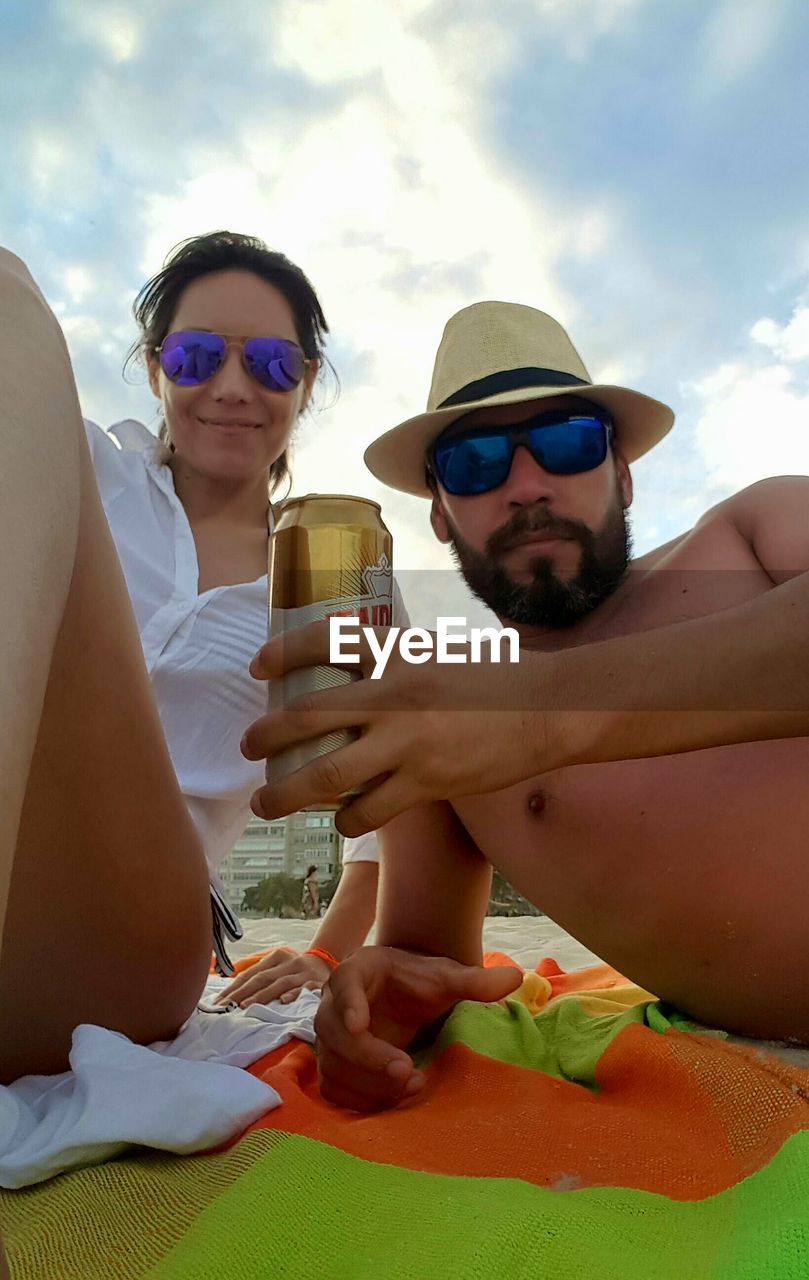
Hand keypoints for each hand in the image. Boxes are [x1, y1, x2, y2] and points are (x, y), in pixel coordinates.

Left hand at [216, 947, 331, 1007]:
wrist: (329, 964)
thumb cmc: (296, 970)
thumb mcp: (279, 965)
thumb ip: (259, 973)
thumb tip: (230, 988)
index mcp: (277, 956)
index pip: (251, 973)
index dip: (234, 987)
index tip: (218, 1001)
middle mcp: (289, 962)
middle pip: (262, 977)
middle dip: (242, 993)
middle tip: (226, 1006)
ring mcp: (303, 972)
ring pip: (279, 983)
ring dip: (262, 996)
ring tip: (245, 1006)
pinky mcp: (317, 983)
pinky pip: (304, 989)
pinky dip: (293, 994)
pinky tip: (283, 1002)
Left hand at [241, 620, 572, 835]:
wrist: (544, 710)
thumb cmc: (492, 678)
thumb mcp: (435, 652)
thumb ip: (393, 663)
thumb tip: (352, 679)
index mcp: (396, 652)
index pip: (325, 640)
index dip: (283, 652)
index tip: (259, 666)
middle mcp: (392, 694)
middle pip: (307, 717)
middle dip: (266, 736)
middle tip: (248, 746)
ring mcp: (406, 742)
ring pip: (326, 776)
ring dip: (287, 794)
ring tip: (268, 803)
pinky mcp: (425, 782)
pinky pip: (368, 810)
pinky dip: (347, 819)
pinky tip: (342, 820)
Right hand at [314, 946, 521, 1110]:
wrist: (404, 999)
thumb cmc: (421, 983)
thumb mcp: (447, 979)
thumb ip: (475, 981)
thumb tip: (516, 976)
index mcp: (357, 971)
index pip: (344, 982)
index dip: (348, 1004)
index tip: (359, 1024)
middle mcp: (335, 1005)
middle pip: (333, 1031)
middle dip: (368, 1055)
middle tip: (407, 1069)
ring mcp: (331, 1039)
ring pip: (333, 1064)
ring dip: (367, 1082)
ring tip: (412, 1087)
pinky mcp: (336, 1066)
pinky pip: (335, 1088)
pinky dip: (360, 1099)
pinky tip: (393, 1102)